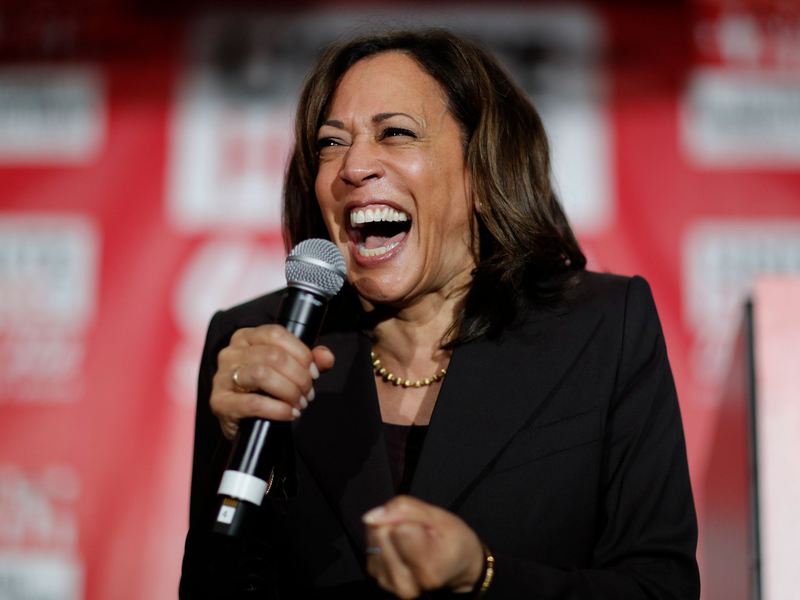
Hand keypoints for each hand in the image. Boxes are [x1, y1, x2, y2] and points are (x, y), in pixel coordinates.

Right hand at [210, 325, 334, 440]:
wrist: (246, 423)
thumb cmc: (266, 391)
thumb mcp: (290, 371)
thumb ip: (310, 361)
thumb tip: (326, 357)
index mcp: (245, 337)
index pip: (276, 333)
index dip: (301, 353)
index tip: (314, 372)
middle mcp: (230, 353)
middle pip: (273, 355)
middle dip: (299, 377)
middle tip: (308, 393)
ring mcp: (222, 377)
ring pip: (262, 374)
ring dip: (289, 391)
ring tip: (300, 403)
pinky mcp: (220, 402)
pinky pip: (254, 403)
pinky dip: (278, 409)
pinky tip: (290, 413)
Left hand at [363, 495, 484, 598]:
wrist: (456, 566)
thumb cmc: (452, 542)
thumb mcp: (440, 517)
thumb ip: (406, 509)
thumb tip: (374, 515)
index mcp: (427, 571)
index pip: (400, 529)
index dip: (410, 518)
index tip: (424, 525)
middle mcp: (405, 583)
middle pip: (381, 532)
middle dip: (396, 522)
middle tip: (417, 532)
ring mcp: (389, 582)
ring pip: (373, 538)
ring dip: (388, 530)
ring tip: (409, 538)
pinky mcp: (378, 577)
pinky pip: (370, 545)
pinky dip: (383, 539)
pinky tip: (399, 544)